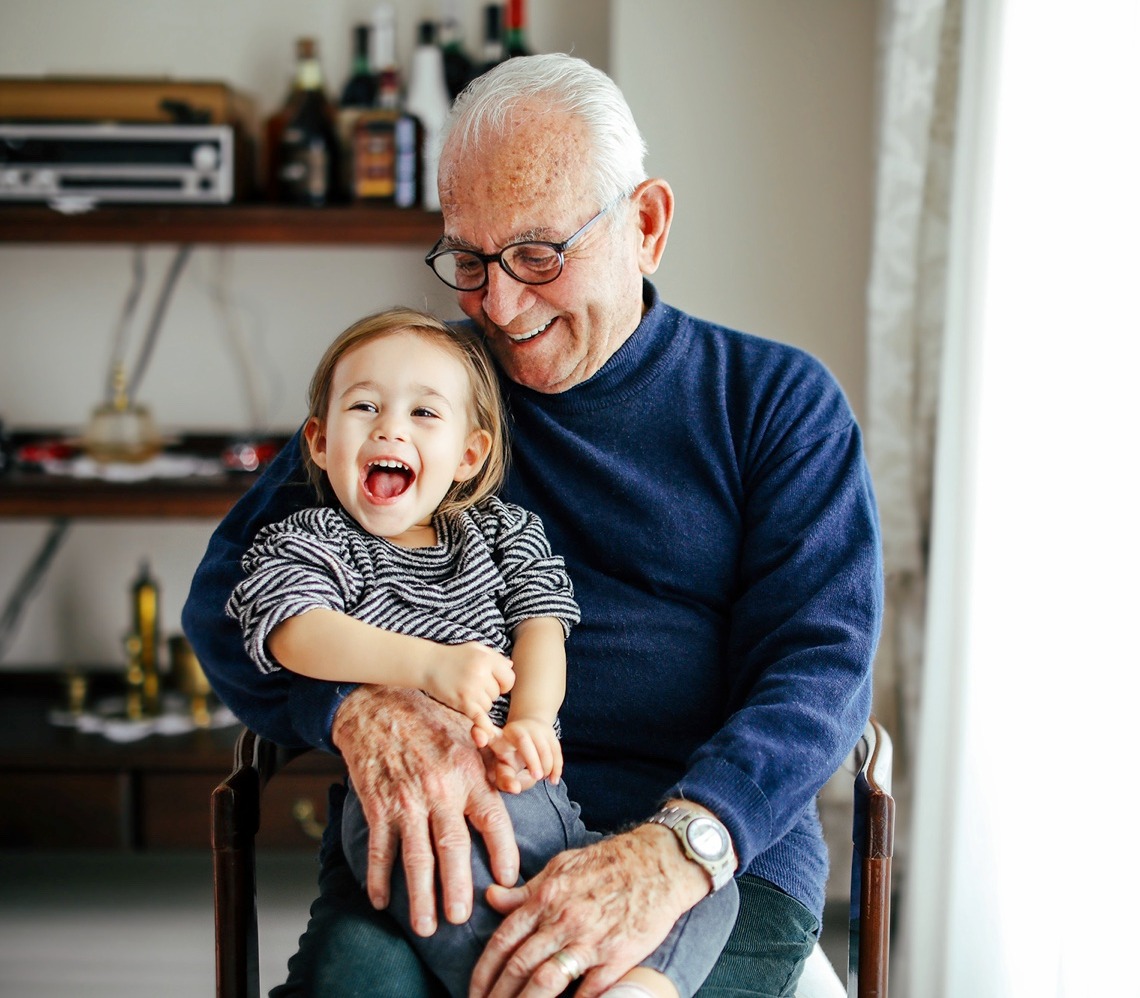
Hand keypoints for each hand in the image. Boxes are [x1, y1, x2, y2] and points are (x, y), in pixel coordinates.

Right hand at [331, 685, 518, 935]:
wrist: (379, 705)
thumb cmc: (432, 722)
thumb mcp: (470, 736)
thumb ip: (495, 763)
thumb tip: (522, 783)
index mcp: (468, 773)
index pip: (493, 819)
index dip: (503, 852)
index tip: (508, 881)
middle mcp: (440, 788)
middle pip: (452, 847)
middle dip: (457, 888)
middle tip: (461, 920)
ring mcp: (406, 799)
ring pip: (415, 856)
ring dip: (420, 895)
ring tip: (426, 927)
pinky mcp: (378, 804)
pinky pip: (379, 848)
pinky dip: (378, 878)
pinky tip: (381, 902)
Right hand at [420, 642, 514, 740]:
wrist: (427, 664)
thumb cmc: (453, 656)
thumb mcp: (475, 649)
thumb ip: (495, 657)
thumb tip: (511, 666)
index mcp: (487, 659)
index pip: (509, 678)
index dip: (504, 683)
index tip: (494, 683)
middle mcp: (481, 673)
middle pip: (497, 694)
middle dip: (488, 693)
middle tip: (472, 685)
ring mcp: (472, 689)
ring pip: (488, 706)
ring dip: (480, 704)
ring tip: (466, 692)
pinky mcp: (462, 702)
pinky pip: (480, 717)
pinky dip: (484, 726)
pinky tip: (488, 732)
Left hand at [468, 824, 710, 997]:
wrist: (659, 862)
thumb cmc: (609, 862)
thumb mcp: (561, 866)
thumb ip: (526, 890)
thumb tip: (491, 898)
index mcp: (546, 896)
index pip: (503, 941)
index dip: (484, 972)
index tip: (474, 992)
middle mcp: (563, 919)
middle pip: (519, 966)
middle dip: (498, 996)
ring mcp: (591, 940)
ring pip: (546, 981)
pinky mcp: (618, 956)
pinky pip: (589, 991)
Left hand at [481, 718, 562, 792]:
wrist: (528, 729)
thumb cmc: (511, 754)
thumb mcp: (503, 764)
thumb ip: (505, 779)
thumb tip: (515, 788)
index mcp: (499, 736)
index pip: (490, 735)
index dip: (481, 734)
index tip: (482, 743)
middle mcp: (517, 729)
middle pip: (523, 741)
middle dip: (531, 759)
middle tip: (536, 777)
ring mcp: (534, 728)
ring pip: (542, 745)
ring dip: (546, 764)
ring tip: (543, 778)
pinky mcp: (549, 732)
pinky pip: (555, 749)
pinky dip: (556, 765)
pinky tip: (553, 779)